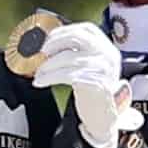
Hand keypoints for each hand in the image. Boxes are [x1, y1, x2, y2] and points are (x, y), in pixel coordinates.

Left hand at [33, 22, 142, 147]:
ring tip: (39, 73)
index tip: (48, 39)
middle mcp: (108, 55)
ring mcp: (104, 69)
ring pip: (69, 58)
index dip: (64, 31)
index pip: (86, 29)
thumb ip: (76, 52)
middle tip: (41, 52)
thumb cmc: (92, 92)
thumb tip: (49, 43)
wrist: (103, 118)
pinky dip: (50, 77)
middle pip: (78, 37)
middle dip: (55, 42)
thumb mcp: (87, 67)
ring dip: (49, 64)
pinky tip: (41, 81)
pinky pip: (68, 75)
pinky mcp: (97, 83)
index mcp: (106, 47)